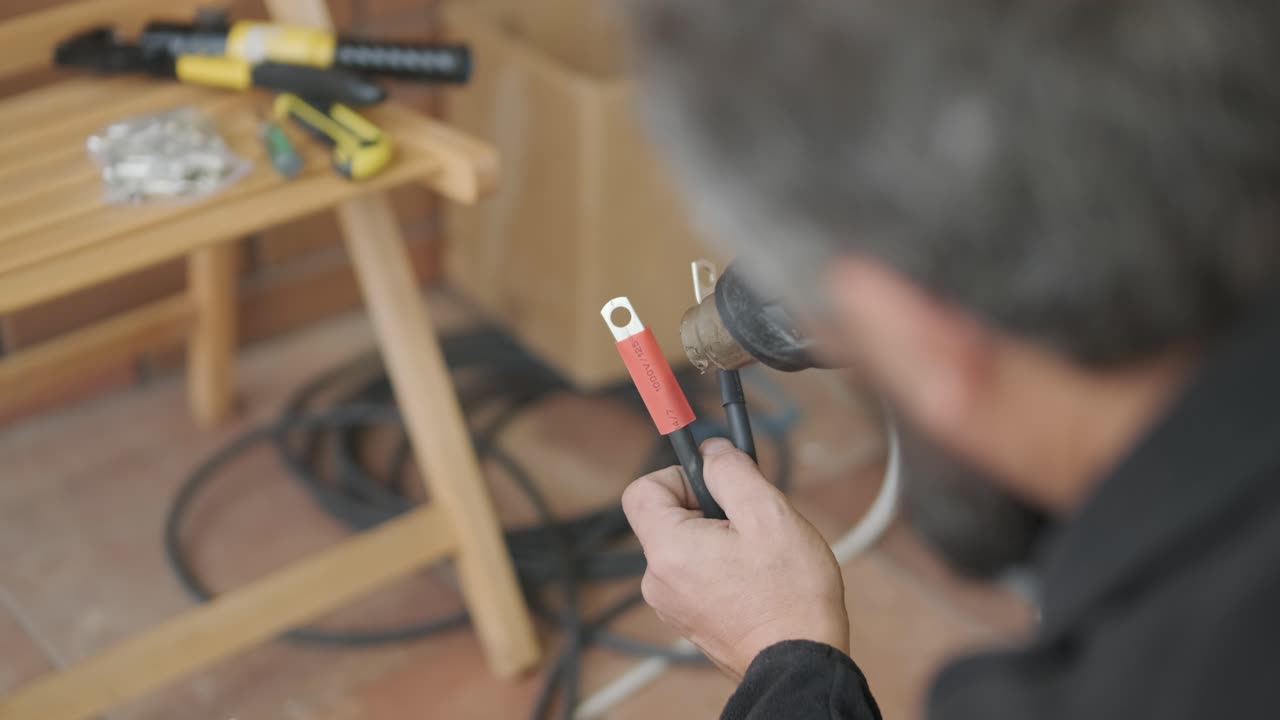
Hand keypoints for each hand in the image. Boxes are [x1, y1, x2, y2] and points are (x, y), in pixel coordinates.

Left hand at [622, 437, 849, 678]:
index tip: (716, 484)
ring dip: (717, 538)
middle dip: (707, 508)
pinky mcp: (689, 619)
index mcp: (668, 549)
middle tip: (749, 521)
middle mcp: (658, 579)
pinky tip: (755, 579)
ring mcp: (671, 604)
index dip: (679, 476)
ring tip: (758, 556)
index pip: (642, 490)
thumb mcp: (768, 513)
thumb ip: (732, 471)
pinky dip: (719, 566)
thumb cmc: (790, 595)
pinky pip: (695, 573)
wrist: (799, 664)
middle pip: (666, 517)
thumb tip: (712, 450)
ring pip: (685, 545)